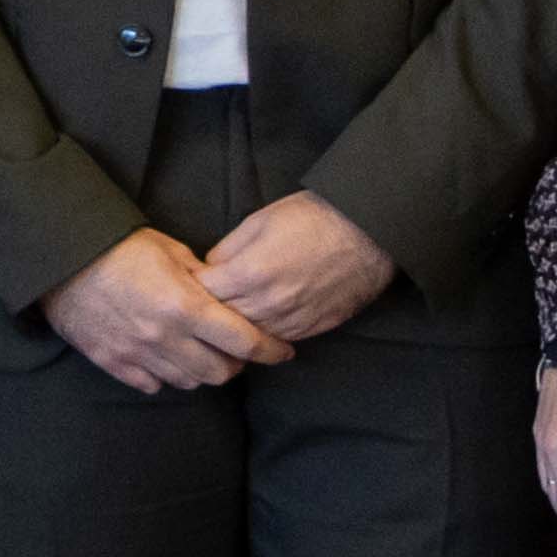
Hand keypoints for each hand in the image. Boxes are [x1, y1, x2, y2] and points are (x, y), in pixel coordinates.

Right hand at [42, 225, 290, 395]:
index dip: (271, 350)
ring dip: (201, 372)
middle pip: (220, 372)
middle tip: (235, 350)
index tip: (282, 352)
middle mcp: (165, 337)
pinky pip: (152, 385)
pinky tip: (164, 359)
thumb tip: (226, 294)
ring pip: (188, 382)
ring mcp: (138, 354)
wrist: (60, 259)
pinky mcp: (113, 362)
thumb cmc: (118, 247)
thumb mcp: (170, 250)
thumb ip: (204, 277)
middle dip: (235, 364)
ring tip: (199, 354)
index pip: (244, 341)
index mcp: (185, 306)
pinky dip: (165, 377)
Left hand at [195, 192, 397, 345]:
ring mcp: (292, 320)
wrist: (368, 232)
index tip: (188, 284)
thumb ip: (227, 249)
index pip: (202, 293)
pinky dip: (265, 332)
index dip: (192, 288)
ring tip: (227, 319)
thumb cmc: (313, 218)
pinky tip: (260, 322)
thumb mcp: (259, 221)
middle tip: (202, 306)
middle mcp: (268, 303)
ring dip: (236, 327)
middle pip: (222, 320)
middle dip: (209, 312)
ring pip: (249, 335)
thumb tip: (209, 268)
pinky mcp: (313, 328)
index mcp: (249, 273)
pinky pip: (278, 339)